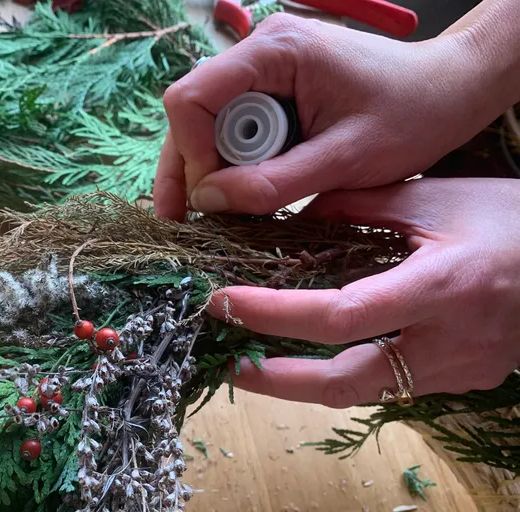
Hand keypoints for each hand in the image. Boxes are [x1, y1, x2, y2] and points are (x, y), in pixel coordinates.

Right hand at [154, 13, 510, 220]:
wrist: (451, 92)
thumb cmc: (412, 116)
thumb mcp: (343, 160)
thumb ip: (271, 183)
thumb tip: (205, 200)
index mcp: (274, 52)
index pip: (191, 98)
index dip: (191, 153)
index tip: (213, 198)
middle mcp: (259, 50)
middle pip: (192, 113)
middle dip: (193, 167)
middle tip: (197, 219)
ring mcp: (264, 67)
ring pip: (207, 123)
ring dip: (213, 167)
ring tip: (222, 211)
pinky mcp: (272, 86)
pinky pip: (233, 126)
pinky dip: (234, 162)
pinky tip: (245, 190)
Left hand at [208, 178, 519, 407]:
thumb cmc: (510, 219)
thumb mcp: (435, 197)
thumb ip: (359, 204)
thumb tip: (295, 214)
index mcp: (440, 287)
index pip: (338, 316)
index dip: (272, 315)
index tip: (223, 304)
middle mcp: (448, 342)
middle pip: (345, 384)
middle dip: (277, 383)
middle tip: (228, 365)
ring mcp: (459, 370)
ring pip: (366, 393)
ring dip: (306, 384)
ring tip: (257, 365)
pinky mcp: (464, 379)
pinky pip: (393, 386)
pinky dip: (348, 373)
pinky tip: (316, 357)